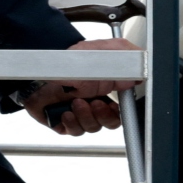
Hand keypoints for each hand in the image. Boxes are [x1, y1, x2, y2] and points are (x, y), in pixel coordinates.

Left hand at [23, 38, 140, 135]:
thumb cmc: (72, 60)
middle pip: (111, 122)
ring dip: (87, 115)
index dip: (121, 111)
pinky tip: (66, 111)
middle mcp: (96, 101)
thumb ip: (129, 59)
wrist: (40, 69)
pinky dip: (72, 122)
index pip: (124, 109)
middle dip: (105, 115)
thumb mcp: (107, 51)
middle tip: (97, 102)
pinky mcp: (66, 122)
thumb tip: (141, 75)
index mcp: (109, 87)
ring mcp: (81, 112)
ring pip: (93, 127)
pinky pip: (75, 131)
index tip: (116, 105)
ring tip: (77, 102)